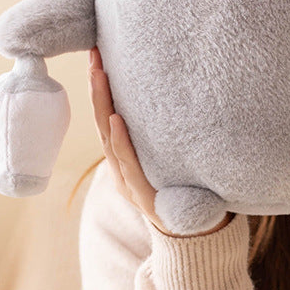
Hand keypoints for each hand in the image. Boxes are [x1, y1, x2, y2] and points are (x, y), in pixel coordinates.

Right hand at [87, 46, 231, 237]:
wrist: (194, 237)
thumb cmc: (182, 195)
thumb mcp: (169, 162)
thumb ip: (164, 140)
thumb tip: (176, 100)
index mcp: (125, 159)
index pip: (108, 116)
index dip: (101, 88)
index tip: (99, 54)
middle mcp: (121, 169)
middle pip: (103, 121)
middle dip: (98, 87)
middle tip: (95, 52)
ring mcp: (129, 182)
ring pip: (109, 138)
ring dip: (103, 103)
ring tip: (99, 73)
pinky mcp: (143, 196)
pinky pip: (129, 164)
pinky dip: (120, 141)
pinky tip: (116, 118)